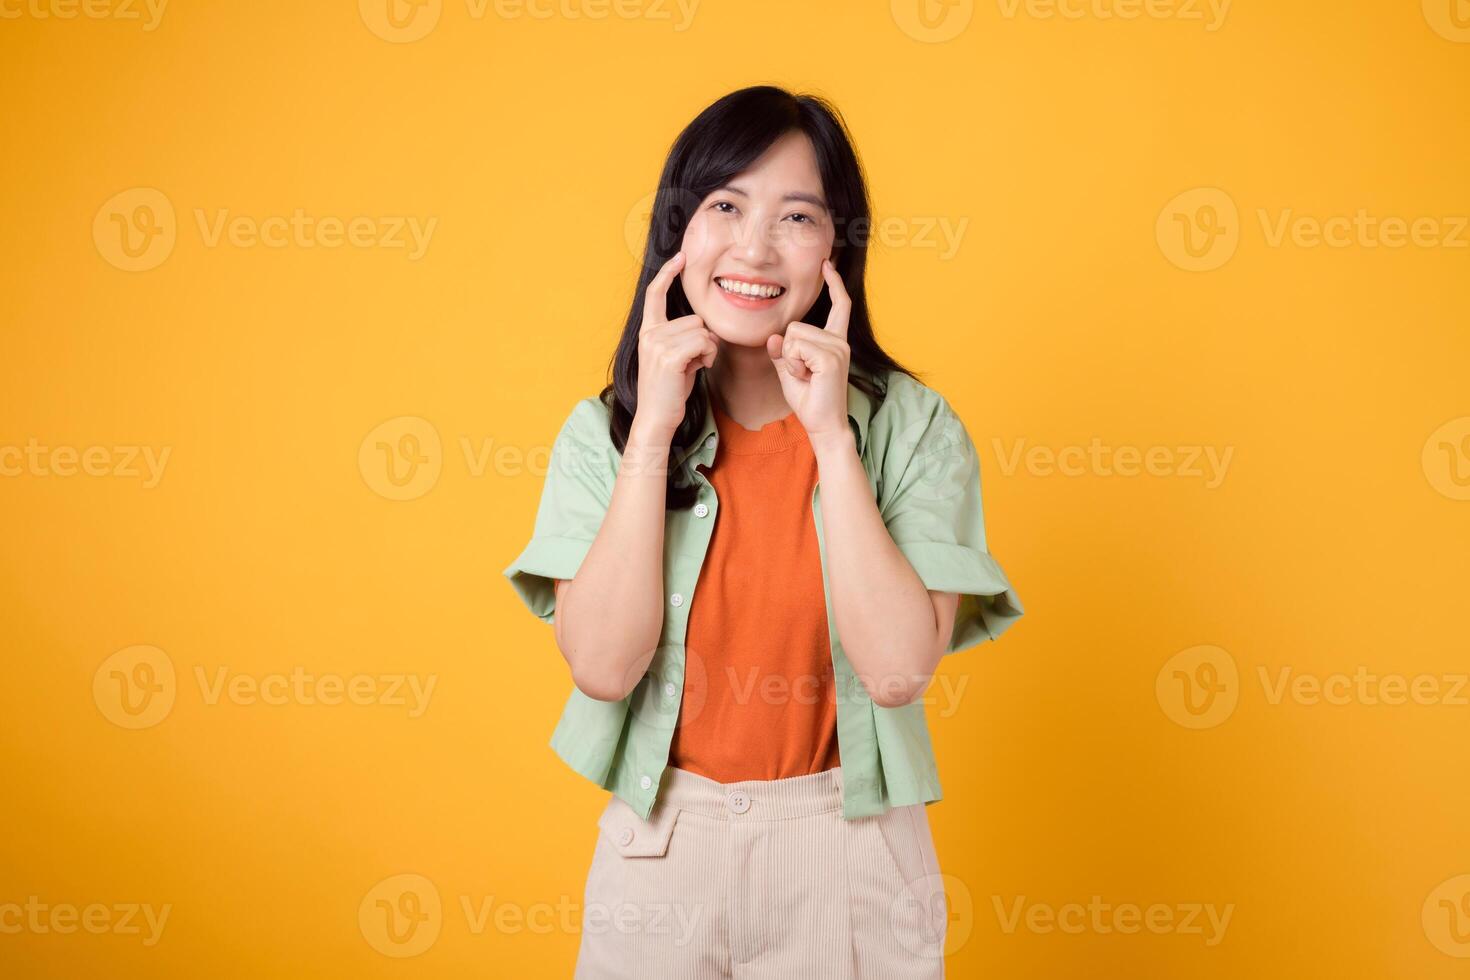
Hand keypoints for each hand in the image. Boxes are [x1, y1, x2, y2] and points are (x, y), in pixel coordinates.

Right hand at [634, 251, 717, 438]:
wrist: (656, 418)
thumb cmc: (669, 391)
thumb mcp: (674, 359)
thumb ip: (683, 339)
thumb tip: (706, 330)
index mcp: (648, 332)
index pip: (655, 294)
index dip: (668, 274)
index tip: (680, 257)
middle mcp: (650, 334)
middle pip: (696, 319)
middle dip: (704, 340)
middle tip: (694, 362)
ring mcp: (657, 344)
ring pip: (703, 331)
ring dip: (708, 350)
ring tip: (694, 367)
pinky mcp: (670, 356)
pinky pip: (704, 342)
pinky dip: (708, 356)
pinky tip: (699, 369)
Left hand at [766, 258, 851, 445]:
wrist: (823, 425)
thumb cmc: (809, 399)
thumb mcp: (789, 371)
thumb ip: (782, 352)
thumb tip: (774, 337)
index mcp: (834, 341)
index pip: (838, 305)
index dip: (833, 284)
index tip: (827, 263)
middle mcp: (839, 341)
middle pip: (795, 326)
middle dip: (788, 351)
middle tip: (803, 374)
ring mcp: (837, 348)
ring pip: (793, 336)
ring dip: (791, 360)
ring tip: (806, 377)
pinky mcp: (831, 357)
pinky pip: (796, 348)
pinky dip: (794, 365)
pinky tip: (808, 378)